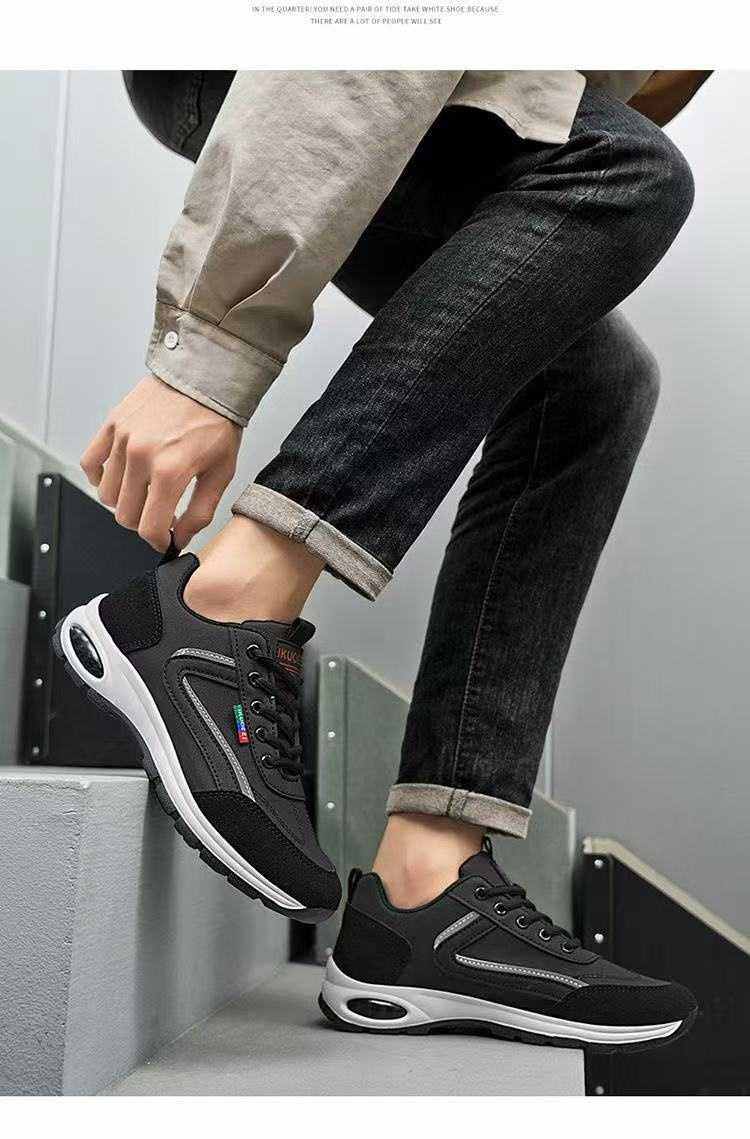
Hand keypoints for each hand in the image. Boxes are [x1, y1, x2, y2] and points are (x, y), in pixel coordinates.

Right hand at [80, 375, 241, 551]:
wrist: (205, 379)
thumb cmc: (217, 421)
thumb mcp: (221, 472)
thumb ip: (200, 512)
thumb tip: (181, 536)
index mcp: (170, 471)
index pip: (149, 527)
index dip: (159, 542)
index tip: (165, 541)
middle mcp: (141, 456)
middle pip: (125, 515)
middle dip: (143, 524)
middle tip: (159, 516)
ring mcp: (123, 440)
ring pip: (107, 494)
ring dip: (125, 503)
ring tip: (145, 494)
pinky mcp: (112, 425)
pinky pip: (90, 463)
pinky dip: (100, 478)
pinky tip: (120, 478)